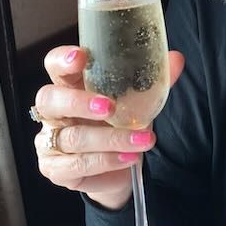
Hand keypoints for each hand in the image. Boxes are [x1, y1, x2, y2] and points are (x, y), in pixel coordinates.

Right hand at [33, 46, 184, 209]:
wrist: (119, 168)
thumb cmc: (121, 125)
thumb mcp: (138, 102)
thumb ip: (153, 81)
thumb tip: (176, 59)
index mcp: (70, 86)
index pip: (55, 65)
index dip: (62, 59)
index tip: (81, 56)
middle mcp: (54, 112)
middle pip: (49, 99)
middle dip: (79, 102)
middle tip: (110, 107)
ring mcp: (50, 142)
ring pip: (71, 137)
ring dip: (110, 139)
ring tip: (143, 139)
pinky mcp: (56, 169)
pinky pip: (76, 165)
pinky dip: (106, 161)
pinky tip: (128, 158)